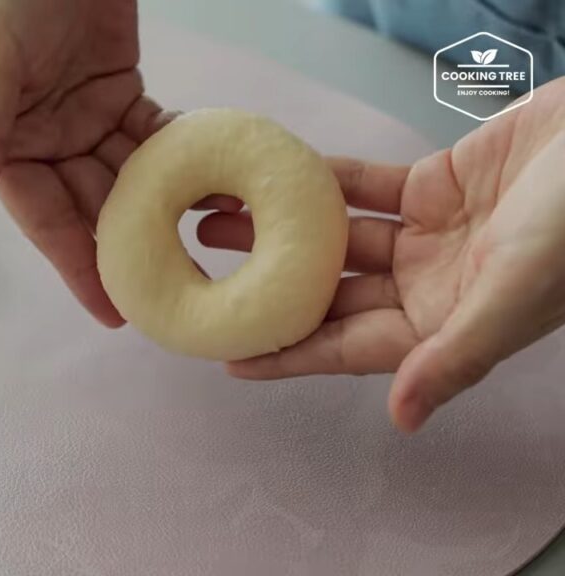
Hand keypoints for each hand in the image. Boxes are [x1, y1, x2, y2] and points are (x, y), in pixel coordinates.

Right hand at [0, 0, 240, 325]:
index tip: (113, 312)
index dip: (77, 265)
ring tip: (210, 250)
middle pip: (91, 207)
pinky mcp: (120, 95)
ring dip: (165, 210)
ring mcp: (83, 120)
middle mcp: (43, 141)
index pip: (43, 216)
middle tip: (176, 294)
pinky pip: (154, 137)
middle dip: (130, 250)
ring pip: (128, 180)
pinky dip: (183, 158)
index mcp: (3, 143)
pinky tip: (217, 184)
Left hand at [199, 78, 564, 432]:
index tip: (230, 361)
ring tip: (220, 220)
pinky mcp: (436, 186)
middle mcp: (430, 286)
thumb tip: (402, 419)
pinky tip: (280, 176)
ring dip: (283, 231)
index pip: (348, 350)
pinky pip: (366, 187)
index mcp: (445, 325)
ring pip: (338, 239)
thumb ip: (456, 356)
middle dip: (269, 287)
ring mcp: (431, 236)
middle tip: (205, 276)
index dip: (290, 357)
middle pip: (331, 294)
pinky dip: (325, 182)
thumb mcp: (515, 295)